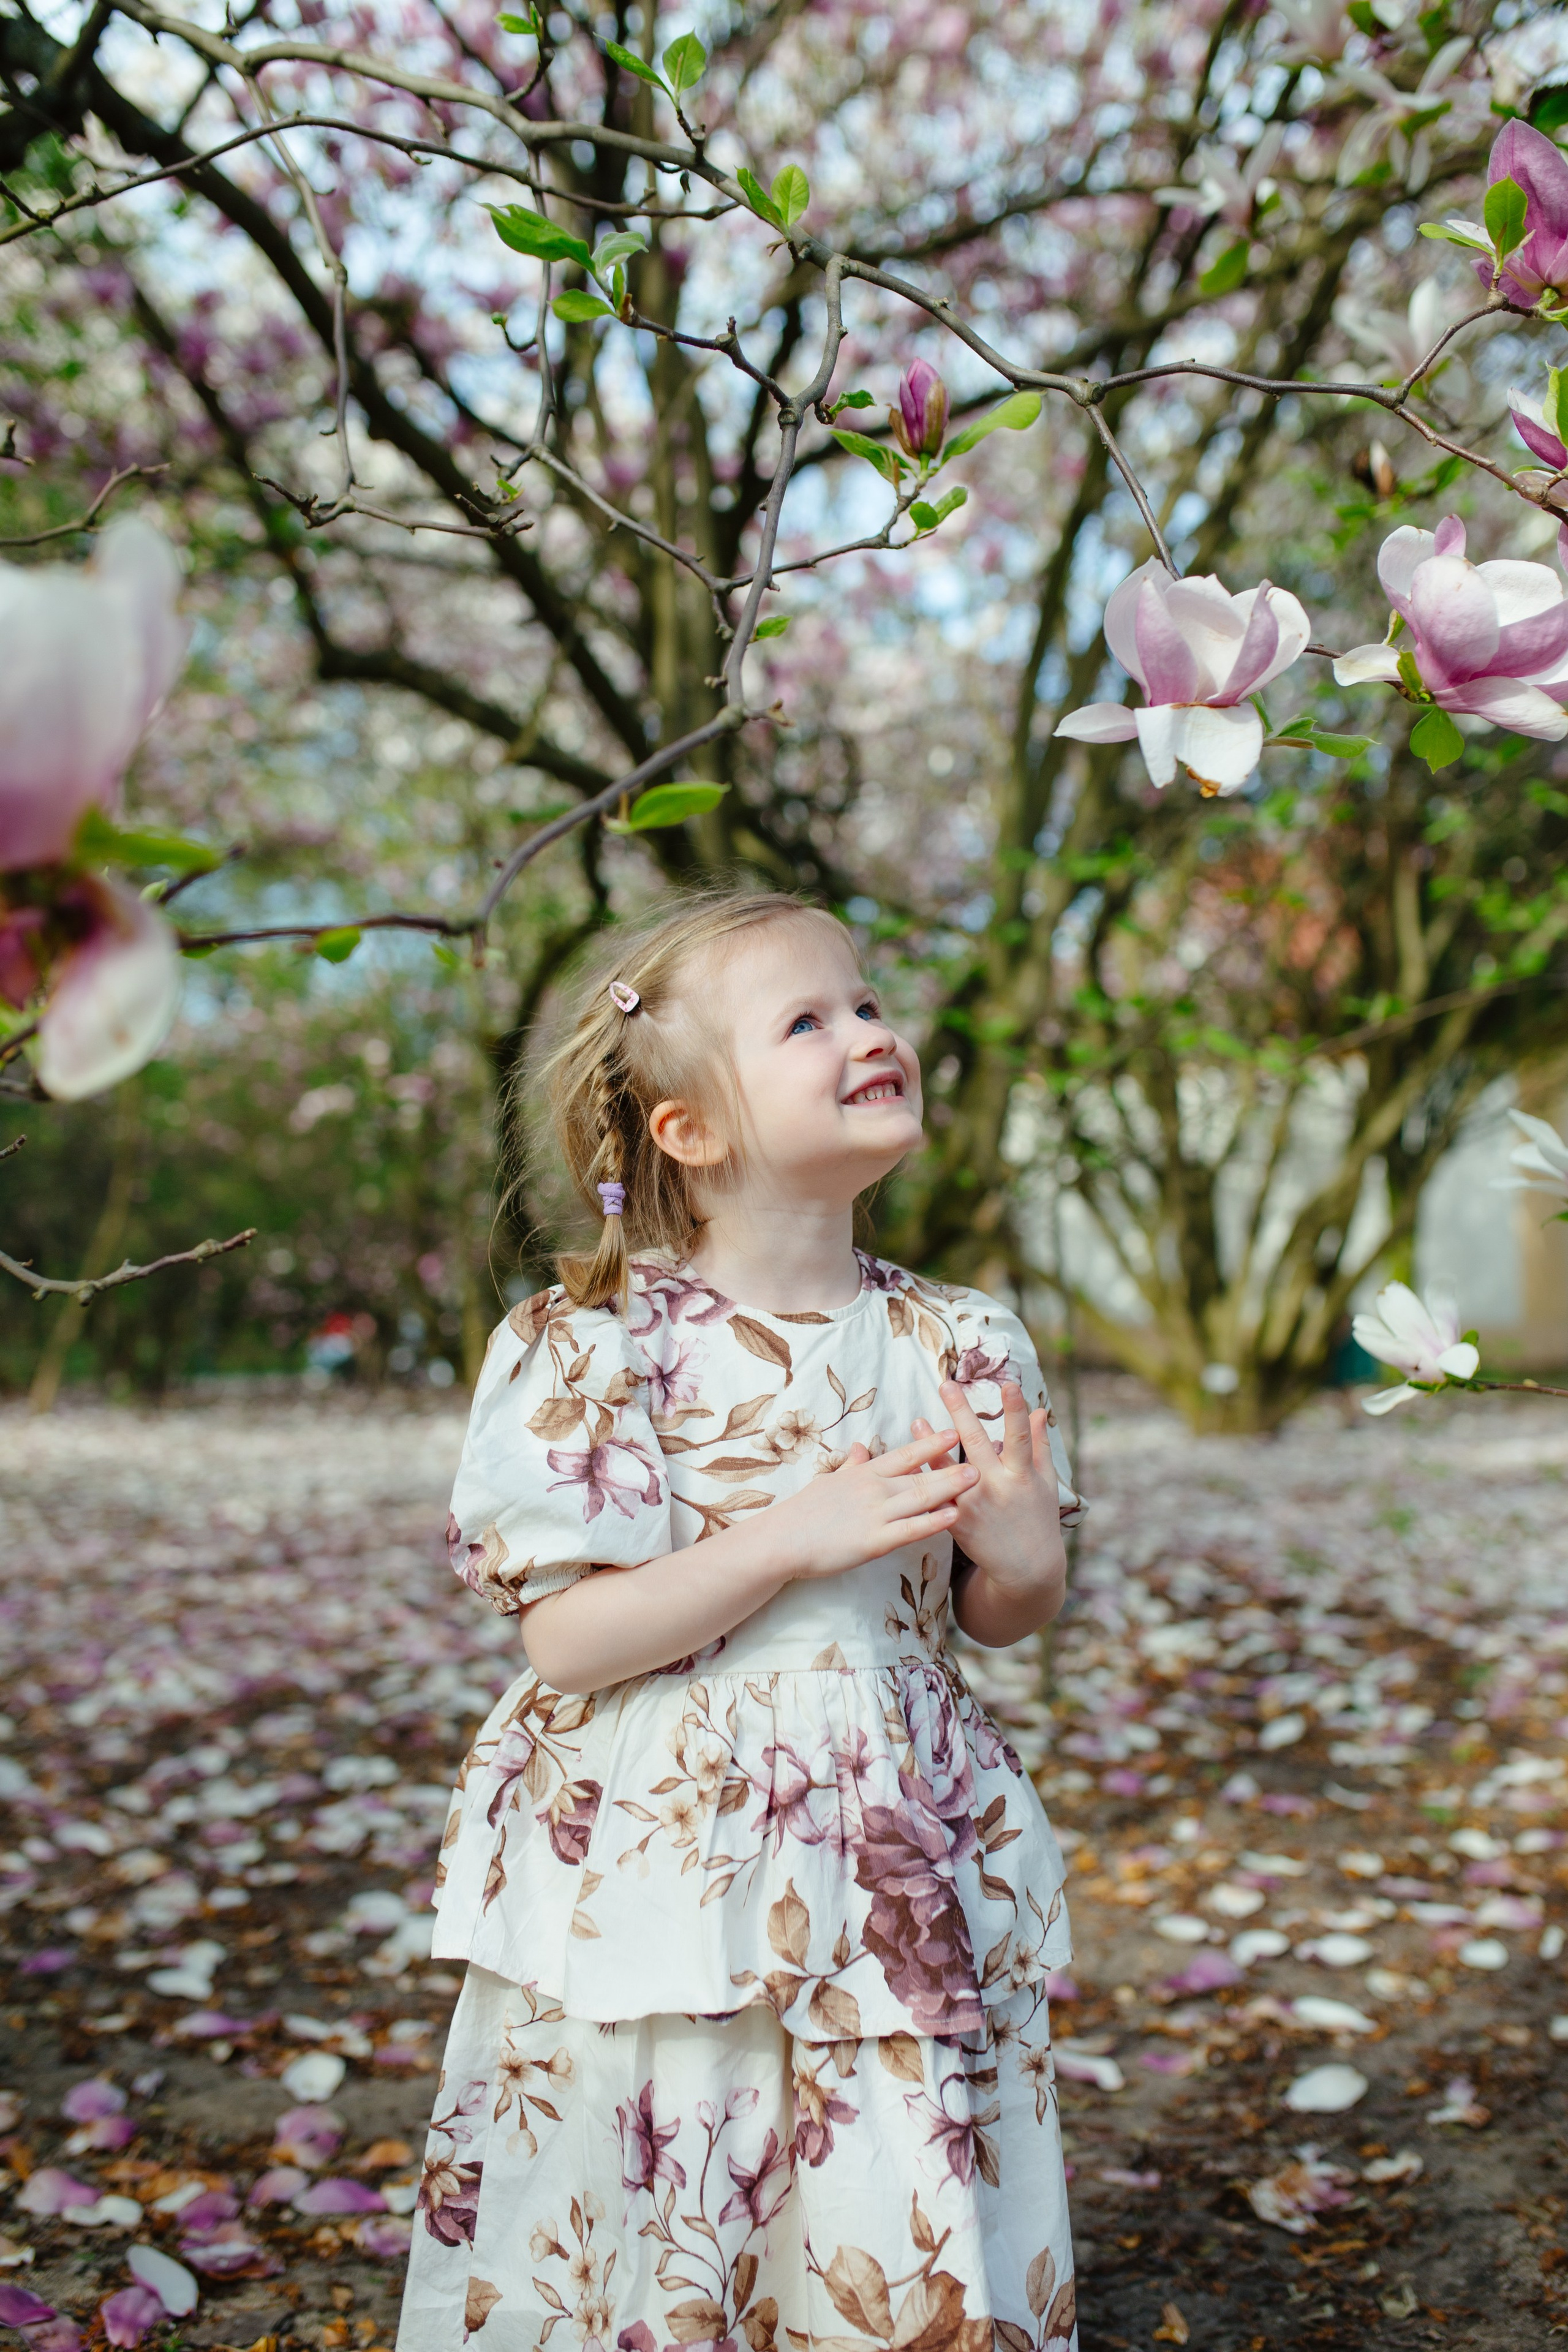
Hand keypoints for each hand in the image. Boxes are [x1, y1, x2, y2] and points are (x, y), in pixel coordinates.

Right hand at [768, 1425, 978, 1583]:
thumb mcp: (827, 1482)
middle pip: (918, 1473)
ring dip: (949, 1487)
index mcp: (863, 1474)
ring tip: (976, 1478)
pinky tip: (952, 1516)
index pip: (903, 1455)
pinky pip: (909, 1529)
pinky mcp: (873, 1541)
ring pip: (919, 1498)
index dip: (929, 1443)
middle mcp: (872, 1489)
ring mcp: (874, 1514)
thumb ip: (849, 1466)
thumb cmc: (802, 1513)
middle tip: (979, 1454)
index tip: (952, 1432)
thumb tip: (859, 1448)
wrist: (781, 1540)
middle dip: (950, 1463)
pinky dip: (932, 1522)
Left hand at [914, 1378, 1065, 1602]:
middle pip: (976, 1443)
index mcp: (1022, 1475)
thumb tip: (1039, 1411)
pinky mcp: (956, 1521)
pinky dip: (922, 1478)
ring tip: (916, 1421)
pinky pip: (934, 1496)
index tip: (1010, 1384)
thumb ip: (1039, 1446)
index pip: (1020, 1437)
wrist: (1026, 1568)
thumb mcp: (1047, 1483)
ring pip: (948, 1470)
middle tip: (946, 1384)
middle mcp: (997, 1487)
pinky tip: (908, 1462)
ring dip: (931, 1444)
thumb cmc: (1038, 1518)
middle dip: (961, 1412)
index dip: (1015, 1411)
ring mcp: (974, 1504)